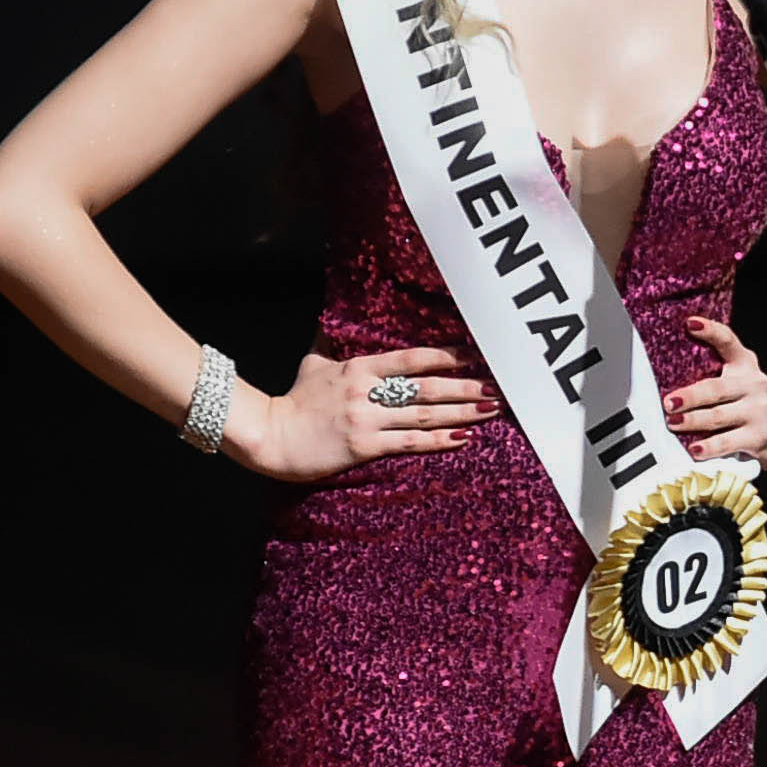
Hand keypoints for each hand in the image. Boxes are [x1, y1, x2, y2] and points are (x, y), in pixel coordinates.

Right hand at [238, 346, 503, 481]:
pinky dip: (439, 441)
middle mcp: (367, 390)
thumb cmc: (293, 402)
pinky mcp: (364, 446)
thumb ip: (329, 345)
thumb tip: (330, 321)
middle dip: (465, 387)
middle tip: (496, 387)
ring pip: (424, 414)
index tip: (473, 357)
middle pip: (427, 387)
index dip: (445, 357)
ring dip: (462, 412)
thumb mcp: (312, 365)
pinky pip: (410, 443)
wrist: (271, 437)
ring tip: (490, 410)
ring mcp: (367, 418)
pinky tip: (463, 438)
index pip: (411, 358)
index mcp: (358, 368)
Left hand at [668, 316, 766, 468]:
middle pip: (717, 388)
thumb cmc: (750, 402)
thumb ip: (714, 371)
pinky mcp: (759, 435)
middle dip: (690, 396)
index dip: (710, 331)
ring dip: (693, 421)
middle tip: (669, 402)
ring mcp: (758, 411)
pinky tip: (695, 450)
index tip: (690, 324)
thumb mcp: (739, 379)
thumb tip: (669, 372)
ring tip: (674, 423)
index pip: (728, 342)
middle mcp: (754, 384)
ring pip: (719, 416)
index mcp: (744, 364)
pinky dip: (709, 447)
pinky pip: (729, 442)